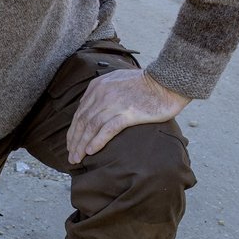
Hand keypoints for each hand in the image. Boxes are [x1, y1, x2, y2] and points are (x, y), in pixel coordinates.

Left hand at [66, 68, 188, 164]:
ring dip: (82, 145)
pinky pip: (107, 129)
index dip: (74, 131)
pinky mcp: (128, 113)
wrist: (167, 81)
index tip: (71, 144)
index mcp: (98, 86)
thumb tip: (93, 107)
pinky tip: (91, 151)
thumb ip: (103, 91)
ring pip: (91, 127)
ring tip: (77, 158)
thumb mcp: (118, 80)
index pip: (80, 112)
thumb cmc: (146, 83)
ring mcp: (114, 103)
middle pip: (82, 122)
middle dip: (74, 141)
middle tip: (71, 157)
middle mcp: (102, 94)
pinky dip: (97, 141)